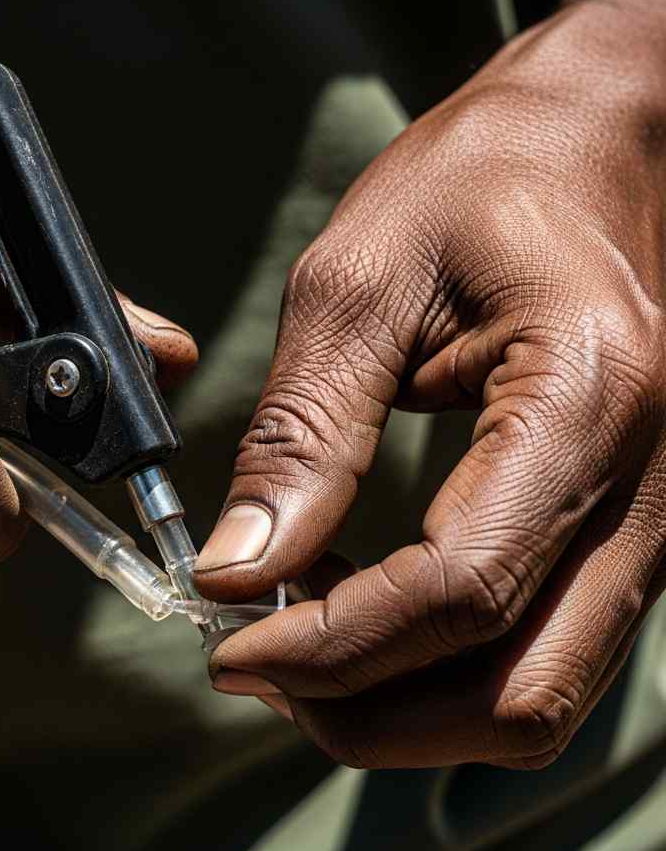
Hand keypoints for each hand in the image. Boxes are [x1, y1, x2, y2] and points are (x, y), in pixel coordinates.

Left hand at [194, 1, 665, 768]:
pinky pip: (535, 648)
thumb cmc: (475, 182)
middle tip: (251, 658)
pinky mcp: (613, 527)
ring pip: (534, 695)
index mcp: (587, 401)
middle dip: (366, 707)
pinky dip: (437, 665)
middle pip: (517, 692)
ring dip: (403, 704)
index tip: (226, 642)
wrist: (584, 143)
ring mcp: (646, 520)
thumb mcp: (357, 284)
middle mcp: (647, 486)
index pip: (461, 590)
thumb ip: (302, 434)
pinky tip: (357, 606)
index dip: (330, 644)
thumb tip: (236, 566)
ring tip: (294, 639)